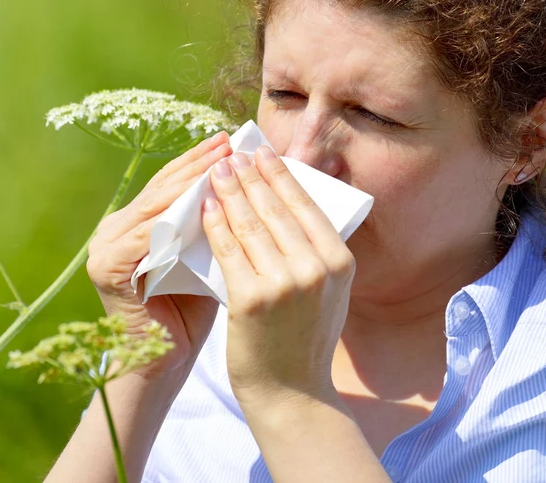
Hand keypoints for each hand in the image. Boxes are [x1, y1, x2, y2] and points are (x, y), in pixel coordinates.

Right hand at [87, 131, 231, 380]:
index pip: (169, 186)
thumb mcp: (204, 256)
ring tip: (221, 162)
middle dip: (197, 164)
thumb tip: (246, 180)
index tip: (232, 141)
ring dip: (189, 182)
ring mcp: (103, 249)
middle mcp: (111, 232)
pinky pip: (146, 235)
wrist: (165, 364)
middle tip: (228, 141)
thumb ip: (211, 222)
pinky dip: (175, 216)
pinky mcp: (106, 268)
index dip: (199, 162)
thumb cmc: (192, 312)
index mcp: (131, 226)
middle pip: (160, 189)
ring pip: (154, 207)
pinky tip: (203, 200)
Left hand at [202, 145, 354, 409]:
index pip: (305, 205)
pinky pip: (228, 250)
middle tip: (233, 153)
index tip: (263, 153)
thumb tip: (293, 200)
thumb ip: (317, 251)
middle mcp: (315, 269)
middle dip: (251, 175)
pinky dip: (215, 224)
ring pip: (250, 224)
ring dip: (230, 191)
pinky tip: (205, 206)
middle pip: (276, 209)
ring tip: (216, 170)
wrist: (291, 393)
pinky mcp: (251, 299)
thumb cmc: (305, 339)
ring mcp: (284, 284)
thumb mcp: (330, 292)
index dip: (280, 175)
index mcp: (339, 263)